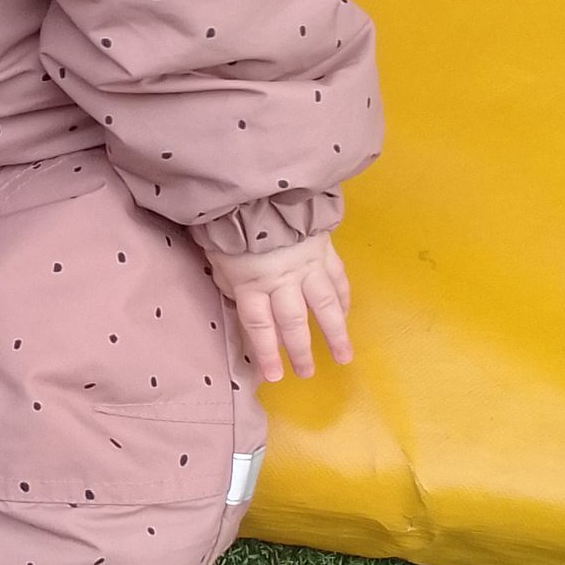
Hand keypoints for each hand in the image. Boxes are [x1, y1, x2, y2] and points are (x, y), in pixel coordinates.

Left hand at [205, 234, 352, 384]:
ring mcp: (306, 264)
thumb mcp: (218, 255)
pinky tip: (345, 314)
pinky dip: (343, 298)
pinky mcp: (324, 249)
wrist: (260, 188)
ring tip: (344, 356)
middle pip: (293, 321)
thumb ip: (230, 282)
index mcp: (251, 282)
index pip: (259, 326)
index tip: (274, 376)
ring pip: (324, 305)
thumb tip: (241, 303)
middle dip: (300, 350)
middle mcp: (281, 279)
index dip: (267, 353)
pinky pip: (337, 278)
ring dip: (335, 333)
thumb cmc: (231, 223)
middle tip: (307, 374)